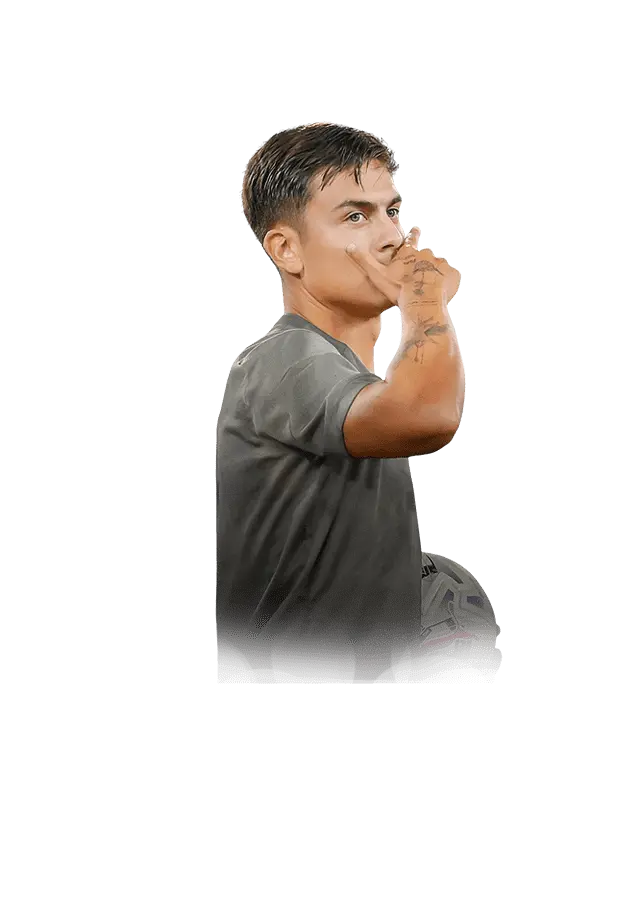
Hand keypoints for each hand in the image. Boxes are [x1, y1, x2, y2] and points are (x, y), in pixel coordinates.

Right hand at [345, 227, 460, 307]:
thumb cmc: (398, 290)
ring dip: (435, 274)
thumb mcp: (377, 275)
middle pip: (426, 256)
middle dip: (423, 264)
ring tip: (431, 287)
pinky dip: (447, 282)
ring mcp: (440, 264)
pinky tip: (441, 291)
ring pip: (438, 267)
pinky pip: (451, 277)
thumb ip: (363, 261)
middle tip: (420, 276)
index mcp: (410, 253)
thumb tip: (348, 246)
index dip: (412, 235)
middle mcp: (426, 255)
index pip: (411, 239)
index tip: (414, 231)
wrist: (421, 303)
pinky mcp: (452, 275)